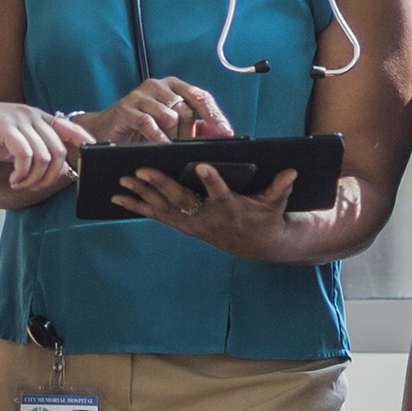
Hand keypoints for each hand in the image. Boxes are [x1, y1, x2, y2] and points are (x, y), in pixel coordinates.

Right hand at [0, 99, 88, 194]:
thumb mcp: (11, 141)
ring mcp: (18, 119)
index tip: (88, 160)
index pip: (68, 128)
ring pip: (45, 157)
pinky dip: (22, 174)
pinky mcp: (5, 127)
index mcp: (35, 116)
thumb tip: (56, 169)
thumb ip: (32, 150)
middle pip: (59, 150)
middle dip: (49, 176)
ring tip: (18, 183)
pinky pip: (26, 156)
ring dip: (33, 178)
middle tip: (32, 186)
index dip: (83, 142)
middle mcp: (30, 114)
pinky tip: (12, 179)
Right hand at [86, 77, 232, 144]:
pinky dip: (157, 137)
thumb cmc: (142, 128)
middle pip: (186, 109)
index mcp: (173, 86)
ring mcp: (141, 94)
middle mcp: (159, 86)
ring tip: (166, 146)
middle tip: (185, 147)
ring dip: (171, 136)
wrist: (105, 130)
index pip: (201, 96)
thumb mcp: (171, 127)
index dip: (215, 115)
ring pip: (169, 116)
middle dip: (188, 132)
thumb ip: (195, 128)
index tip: (227, 133)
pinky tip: (159, 146)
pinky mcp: (126, 107)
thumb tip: (220, 134)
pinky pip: (148, 123)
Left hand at [110, 157, 319, 258]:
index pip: (221, 193)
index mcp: (230, 208)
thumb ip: (281, 187)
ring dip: (141, 195)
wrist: (254, 244)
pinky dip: (136, 206)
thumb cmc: (264, 216)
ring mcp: (191, 223)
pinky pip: (156, 215)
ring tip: (122, 181)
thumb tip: (293, 171)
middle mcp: (206, 217)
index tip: (203, 166)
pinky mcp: (182, 224)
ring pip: (163, 208)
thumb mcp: (275, 203)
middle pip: (181, 200)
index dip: (212, 181)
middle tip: (142, 170)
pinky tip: (118, 199)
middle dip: (161, 184)